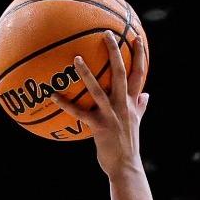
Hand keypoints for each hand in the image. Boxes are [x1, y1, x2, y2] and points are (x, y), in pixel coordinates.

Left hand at [69, 28, 150, 177]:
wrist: (126, 166)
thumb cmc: (129, 144)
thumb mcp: (137, 123)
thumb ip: (141, 107)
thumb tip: (147, 94)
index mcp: (133, 102)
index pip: (139, 73)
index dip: (140, 54)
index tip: (136, 37)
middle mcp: (123, 105)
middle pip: (121, 73)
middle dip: (115, 52)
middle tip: (107, 33)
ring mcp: (111, 115)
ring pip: (98, 89)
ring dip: (87, 73)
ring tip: (76, 58)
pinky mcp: (98, 127)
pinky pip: (79, 113)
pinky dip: (65, 104)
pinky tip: (53, 95)